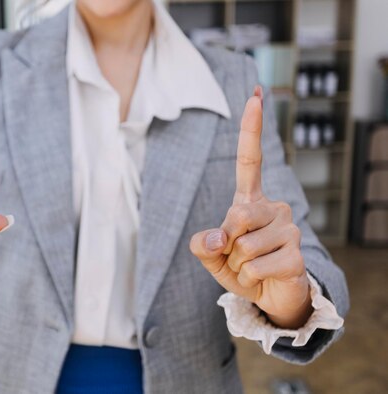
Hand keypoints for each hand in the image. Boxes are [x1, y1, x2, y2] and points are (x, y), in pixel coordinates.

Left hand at [190, 86, 312, 328]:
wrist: (268, 296)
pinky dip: (248, 278)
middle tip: (237, 254)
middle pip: (237, 215)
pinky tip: (263, 276)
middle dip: (227, 244)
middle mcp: (275, 207)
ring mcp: (289, 228)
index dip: (251, 128)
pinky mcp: (297, 254)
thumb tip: (218, 237)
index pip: (250, 160)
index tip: (255, 95)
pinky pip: (254, 267)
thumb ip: (203, 244)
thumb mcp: (211, 255)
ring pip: (243, 246)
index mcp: (251, 199)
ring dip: (237, 264)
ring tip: (251, 266)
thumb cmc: (239, 267)